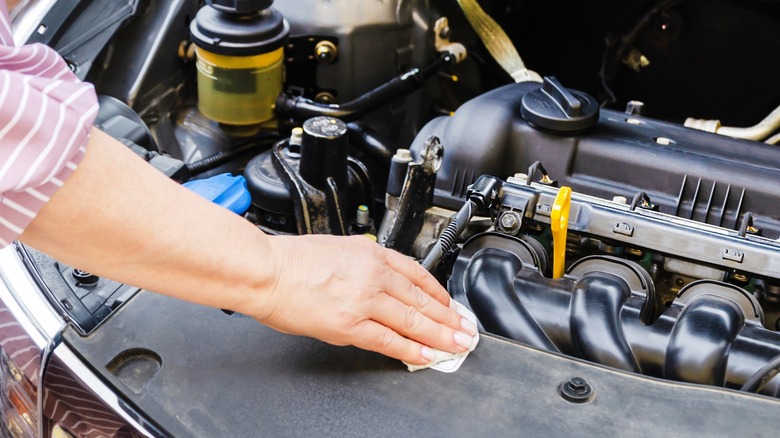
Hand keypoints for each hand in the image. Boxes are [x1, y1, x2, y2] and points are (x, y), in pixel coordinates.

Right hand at [247, 234, 476, 364]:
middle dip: (448, 317)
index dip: (440, 293)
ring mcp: (363, 300)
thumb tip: (385, 281)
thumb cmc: (293, 261)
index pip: (418, 274)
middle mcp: (373, 274)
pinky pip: (389, 340)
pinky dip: (412, 348)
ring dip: (440, 334)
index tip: (451, 304)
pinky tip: (427, 354)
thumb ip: (366, 263)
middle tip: (465, 329)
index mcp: (371, 253)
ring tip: (457, 344)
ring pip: (412, 320)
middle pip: (421, 299)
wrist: (265, 271)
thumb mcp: (339, 248)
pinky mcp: (349, 325)